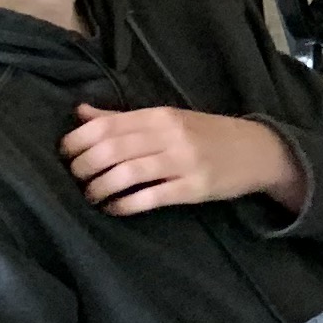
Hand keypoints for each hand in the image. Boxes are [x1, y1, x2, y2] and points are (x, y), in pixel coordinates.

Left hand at [66, 104, 307, 217]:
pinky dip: (124, 205)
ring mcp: (184, 162)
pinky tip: (114, 208)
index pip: (106, 126)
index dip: (77, 142)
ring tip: (91, 196)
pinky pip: (150, 197)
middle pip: (111, 150)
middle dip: (83, 168)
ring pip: (126, 174)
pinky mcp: (194, 188)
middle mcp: (171, 135)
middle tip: (74, 179)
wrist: (257, 151)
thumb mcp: (167, 119)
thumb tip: (79, 113)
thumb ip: (123, 118)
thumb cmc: (206, 134)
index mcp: (160, 115)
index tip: (65, 155)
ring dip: (99, 188)